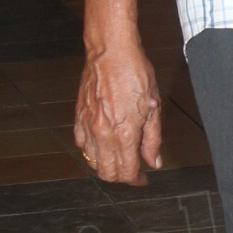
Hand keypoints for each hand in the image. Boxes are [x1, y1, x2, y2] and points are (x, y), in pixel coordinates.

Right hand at [74, 41, 163, 185]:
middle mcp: (103, 135)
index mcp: (125, 134)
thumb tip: (154, 161)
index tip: (143, 178)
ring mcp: (88, 127)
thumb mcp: (153, 108)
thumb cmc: (135, 73)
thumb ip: (153, 139)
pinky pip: (80, 145)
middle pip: (108, 174)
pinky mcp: (78, 117)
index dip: (136, 180)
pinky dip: (91, 151)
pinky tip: (102, 144)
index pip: (127, 173)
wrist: (111, 51)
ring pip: (92, 162)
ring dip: (106, 165)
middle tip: (132, 170)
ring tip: (119, 157)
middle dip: (121, 177)